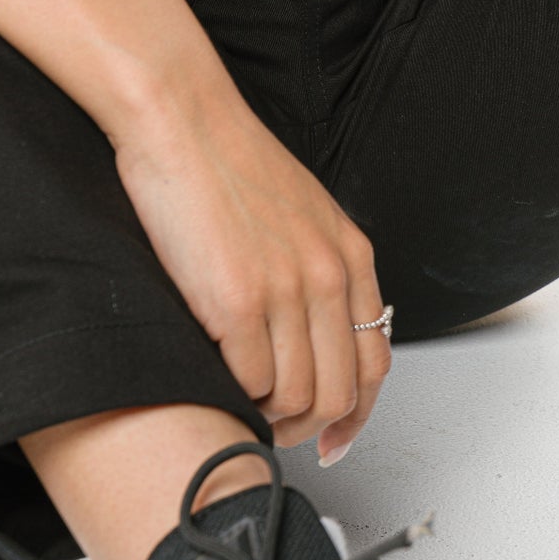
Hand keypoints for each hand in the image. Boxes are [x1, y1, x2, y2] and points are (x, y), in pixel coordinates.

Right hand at [112, 92, 389, 462]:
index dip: (356, 414)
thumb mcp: (303, 210)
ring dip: (268, 416)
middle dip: (308, 428)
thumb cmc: (229, 159)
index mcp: (349, 254)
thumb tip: (315, 330)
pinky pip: (250, 383)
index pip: (374, 362)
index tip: (333, 440)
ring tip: (242, 405)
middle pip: (340, 392)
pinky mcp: (236, 300)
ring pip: (297, 398)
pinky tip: (219, 378)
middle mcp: (328, 275)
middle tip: (275, 429)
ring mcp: (285, 290)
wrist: (184, 120)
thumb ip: (320, 265)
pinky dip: (235, 395)